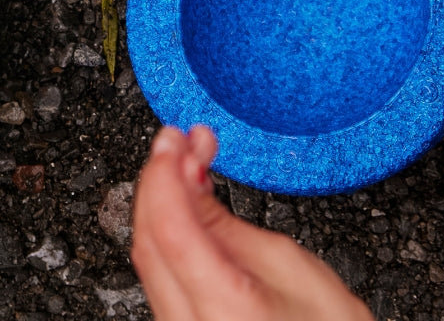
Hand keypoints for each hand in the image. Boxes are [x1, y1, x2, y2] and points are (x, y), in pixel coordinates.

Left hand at [133, 126, 373, 320]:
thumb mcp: (294, 269)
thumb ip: (228, 224)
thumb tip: (187, 176)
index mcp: (227, 314)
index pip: (171, 230)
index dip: (166, 174)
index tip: (173, 139)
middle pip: (150, 241)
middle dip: (161, 180)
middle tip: (182, 142)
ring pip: (149, 258)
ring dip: (161, 203)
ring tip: (187, 165)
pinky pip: (160, 278)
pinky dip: (167, 235)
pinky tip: (183, 208)